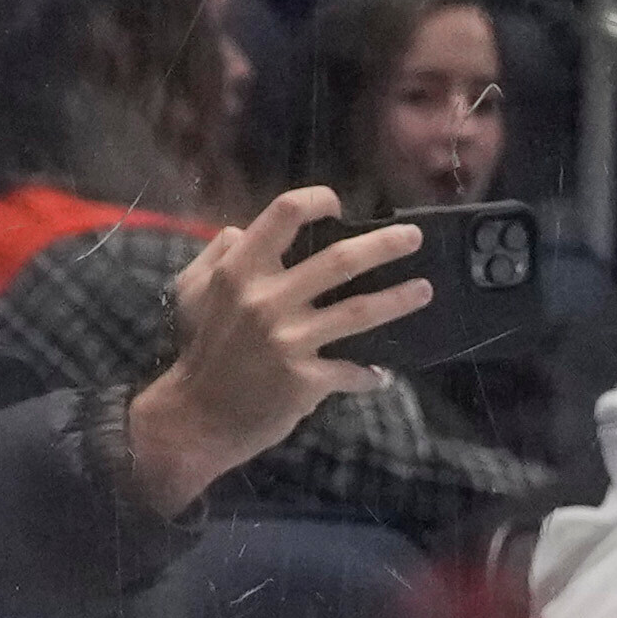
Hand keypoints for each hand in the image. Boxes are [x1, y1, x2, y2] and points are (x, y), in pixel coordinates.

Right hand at [122, 186, 425, 516]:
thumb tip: (240, 229)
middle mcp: (266, 298)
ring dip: (399, 299)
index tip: (338, 205)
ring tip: (425, 290)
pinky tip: (383, 374)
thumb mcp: (191, 290)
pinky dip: (371, 374)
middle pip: (339, 259)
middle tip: (414, 238)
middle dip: (385, 245)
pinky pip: (353, 371)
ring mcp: (289, 339)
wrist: (198, 415)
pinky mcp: (306, 379)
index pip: (283, 215)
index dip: (316, 202)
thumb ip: (217, 255)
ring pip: (360, 310)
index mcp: (239, 270)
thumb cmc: (198, 348)